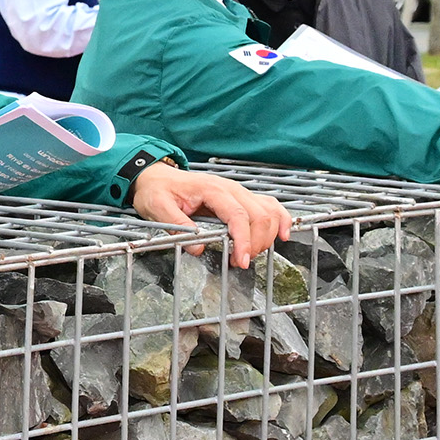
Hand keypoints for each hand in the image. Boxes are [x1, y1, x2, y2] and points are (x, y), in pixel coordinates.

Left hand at [129, 164, 292, 268]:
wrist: (156, 177)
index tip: (241, 260)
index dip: (244, 240)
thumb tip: (198, 247)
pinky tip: (283, 234)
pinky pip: (268, 205)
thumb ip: (177, 226)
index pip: (238, 216)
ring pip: (268, 211)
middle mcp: (230, 189)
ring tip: (252, 253)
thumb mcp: (157, 207)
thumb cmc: (158, 191)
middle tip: (241, 262)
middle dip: (257, 243)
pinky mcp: (241, 198)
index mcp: (212, 190)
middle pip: (259, 215)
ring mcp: (238, 192)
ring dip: (267, 235)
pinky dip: (280, 219)